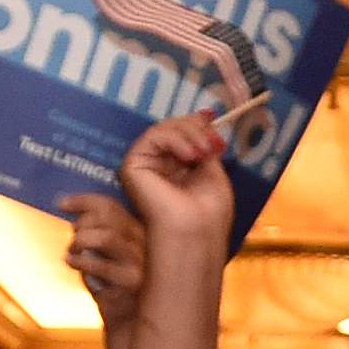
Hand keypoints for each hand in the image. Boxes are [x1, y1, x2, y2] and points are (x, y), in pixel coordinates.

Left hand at [60, 193, 147, 330]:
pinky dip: (79, 261)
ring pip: (106, 236)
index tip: (62, 203)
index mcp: (143, 232)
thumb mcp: (111, 257)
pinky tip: (71, 262)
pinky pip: (99, 264)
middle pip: (109, 217)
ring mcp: (141, 264)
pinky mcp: (131, 284)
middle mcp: (147, 244)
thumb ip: (101, 235)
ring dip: (81, 240)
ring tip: (72, 250)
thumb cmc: (116, 289)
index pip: (114, 205)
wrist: (130, 327)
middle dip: (82, 223)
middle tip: (72, 237)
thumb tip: (77, 216)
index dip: (84, 200)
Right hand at [120, 111, 238, 271]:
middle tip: (214, 142)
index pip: (181, 134)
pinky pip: (153, 137)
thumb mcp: (212, 170)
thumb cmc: (209, 213)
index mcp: (175, 169)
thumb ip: (204, 144)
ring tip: (204, 151)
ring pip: (163, 129)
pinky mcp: (132, 166)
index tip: (216, 129)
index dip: (198, 125)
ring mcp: (144, 165)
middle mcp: (157, 166)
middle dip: (196, 128)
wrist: (197, 233)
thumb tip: (204, 115)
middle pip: (172, 128)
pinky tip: (190, 155)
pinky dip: (175, 139)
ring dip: (189, 133)